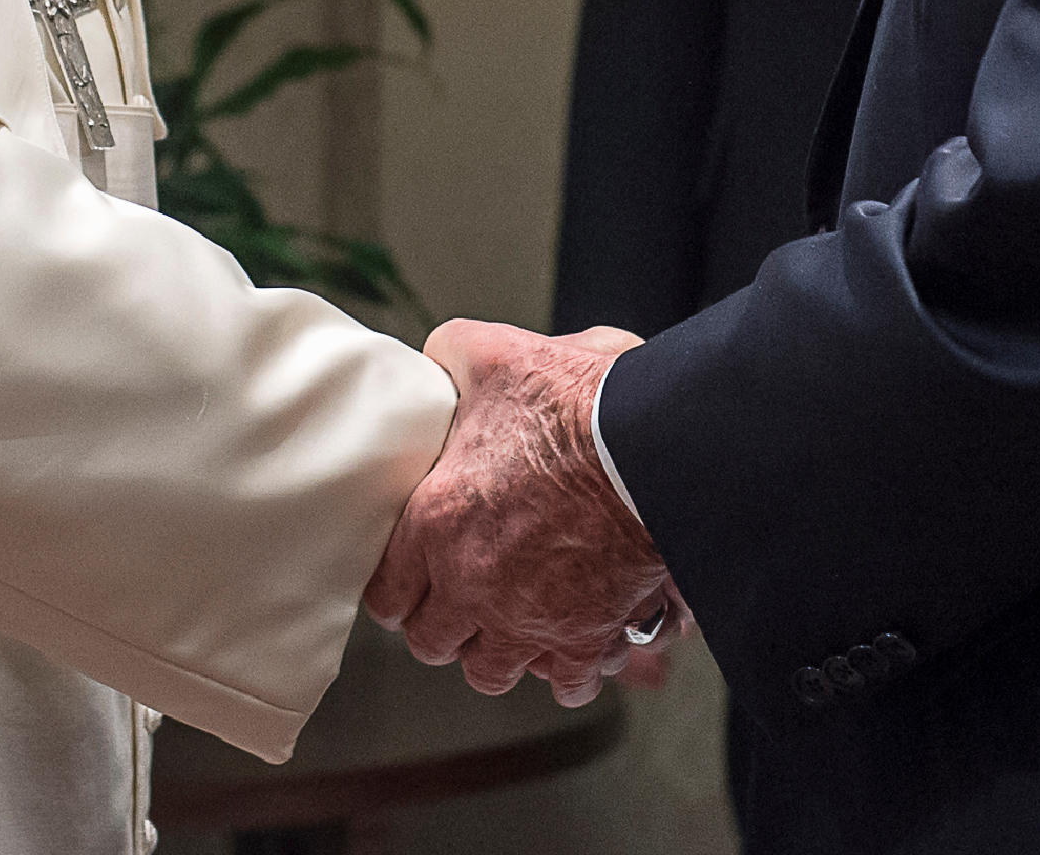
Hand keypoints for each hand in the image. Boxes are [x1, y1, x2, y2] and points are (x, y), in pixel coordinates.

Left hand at [366, 321, 673, 705]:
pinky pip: (564, 684)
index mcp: (436, 523)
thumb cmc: (574, 401)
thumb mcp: (492, 355)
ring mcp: (527, 619)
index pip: (387, 594)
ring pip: (490, 672)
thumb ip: (450, 356)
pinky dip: (566, 673)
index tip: (410, 586)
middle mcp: (471, 583)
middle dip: (444, 625)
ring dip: (497, 654)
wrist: (652, 445)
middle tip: (459, 606)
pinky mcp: (583, 637)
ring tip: (508, 632)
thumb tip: (439, 361)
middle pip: (432, 641)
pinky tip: (569, 651)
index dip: (398, 591)